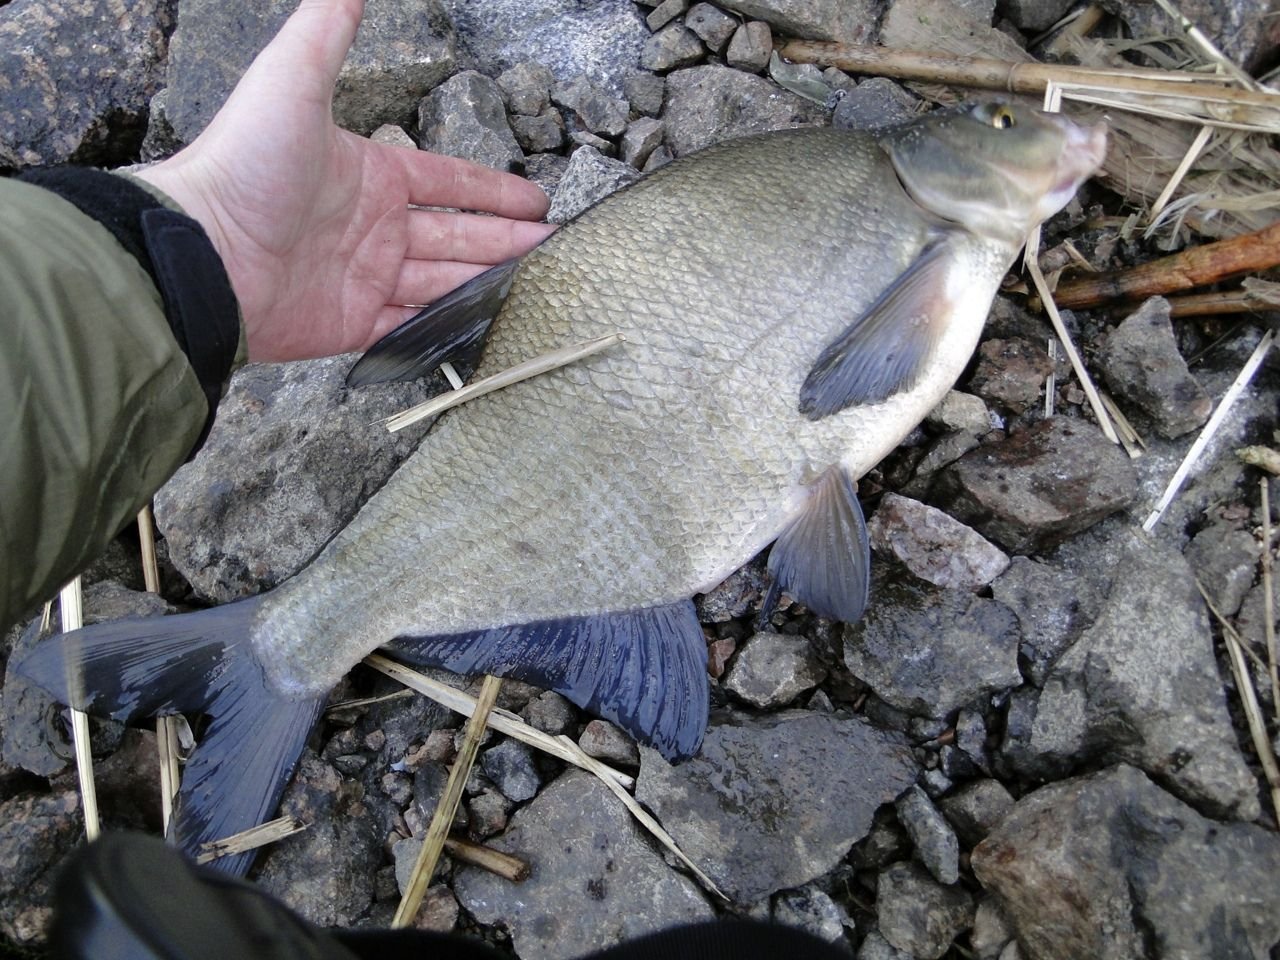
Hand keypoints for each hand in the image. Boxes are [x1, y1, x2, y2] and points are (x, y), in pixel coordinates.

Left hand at [134, 0, 553, 362]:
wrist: (202, 252)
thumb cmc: (244, 166)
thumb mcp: (289, 81)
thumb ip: (326, 32)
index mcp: (370, 176)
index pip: (447, 182)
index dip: (492, 191)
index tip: (534, 199)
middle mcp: (373, 228)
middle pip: (457, 236)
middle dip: (507, 241)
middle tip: (552, 247)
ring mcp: (364, 279)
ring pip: (444, 283)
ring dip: (488, 281)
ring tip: (537, 285)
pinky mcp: (353, 325)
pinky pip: (410, 328)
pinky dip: (446, 328)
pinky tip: (485, 325)